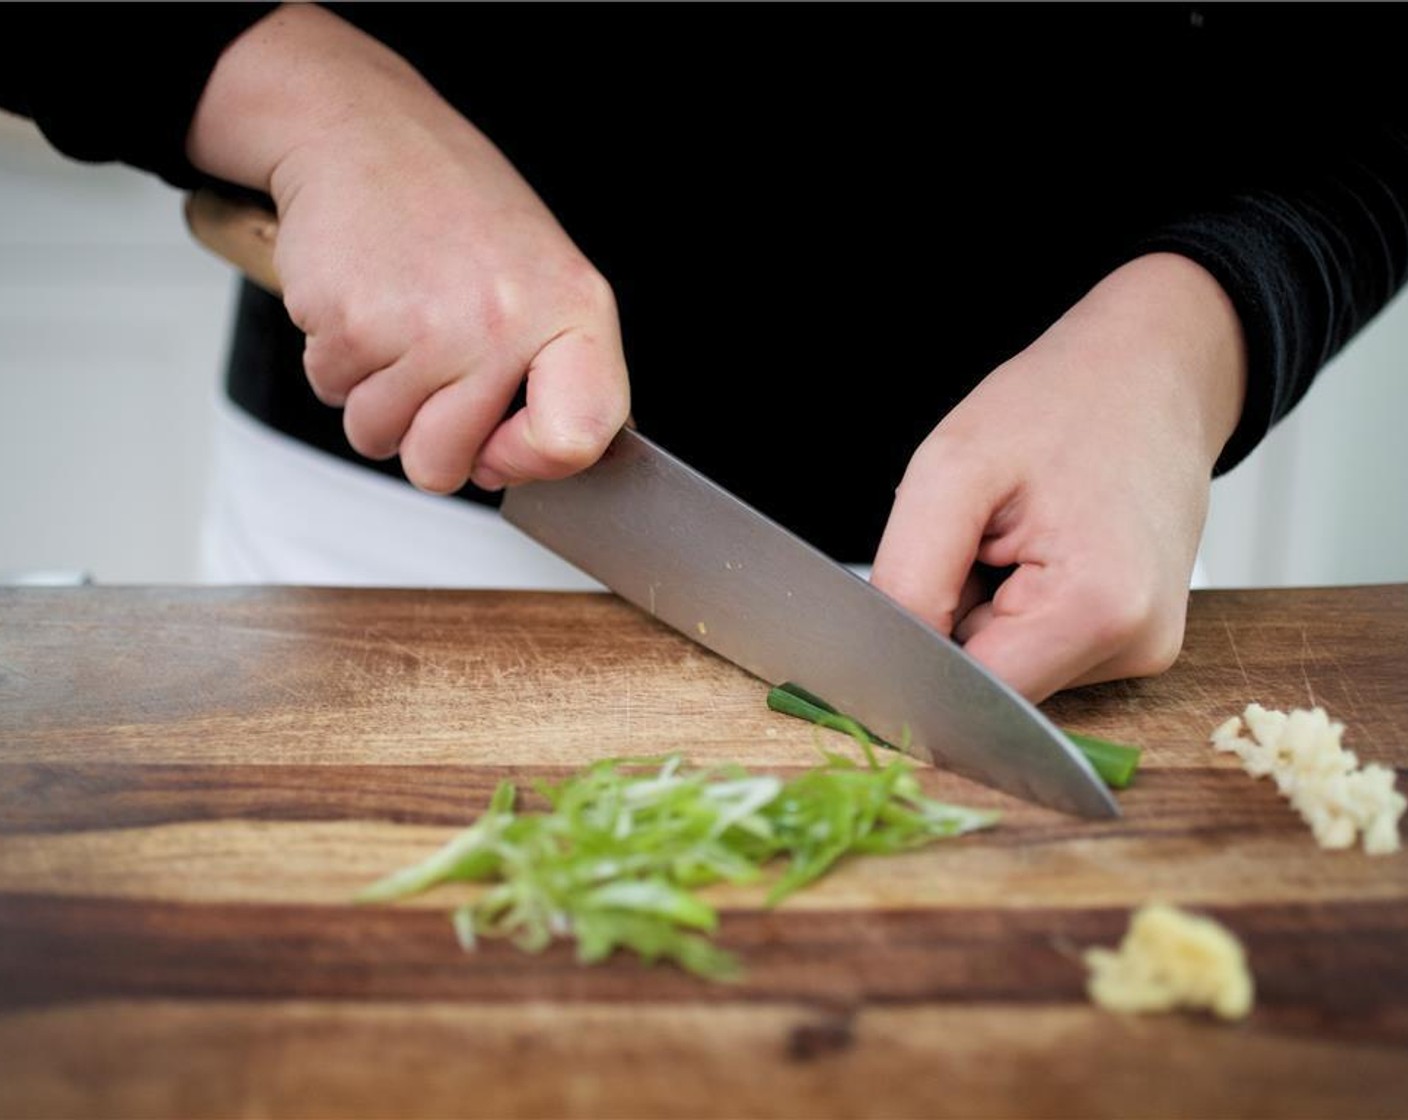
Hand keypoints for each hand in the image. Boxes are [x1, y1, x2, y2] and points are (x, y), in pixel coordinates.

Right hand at [187, 4, 628, 493]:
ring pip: (378, 438)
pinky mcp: (349, 323)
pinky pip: (331, 395)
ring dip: (374, 397)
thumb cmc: (457, 212)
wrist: (364, 132)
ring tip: (396, 325)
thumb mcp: (547, 279)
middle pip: (445, 468)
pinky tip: (363, 303)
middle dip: (422, 438)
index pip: (577, 439)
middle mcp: (505, 323)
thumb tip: (530, 466)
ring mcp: (426, 327)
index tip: (502, 442)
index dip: (530, 462)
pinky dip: (336, 361)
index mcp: (573, 313)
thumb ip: (557, 375)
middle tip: (429, 368)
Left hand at [870, 253, 1246, 702]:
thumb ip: (909, 577)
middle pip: (992, 685)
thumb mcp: (952, 469)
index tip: (906, 597)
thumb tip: (885, 663)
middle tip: (974, 540)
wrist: (1151, 370)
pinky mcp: (1136, 638)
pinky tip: (1033, 552)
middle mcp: (1135, 647)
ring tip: (1012, 537)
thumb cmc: (1060, 404)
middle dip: (955, 625)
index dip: (918, 659)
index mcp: (1098, 610)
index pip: (971, 694)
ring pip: (1012, 667)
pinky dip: (1013, 609)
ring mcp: (1143, 648)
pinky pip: (1040, 648)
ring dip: (983, 615)